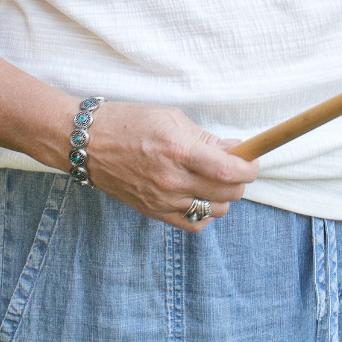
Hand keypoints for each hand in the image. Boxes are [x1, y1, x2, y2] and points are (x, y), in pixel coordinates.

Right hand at [78, 102, 258, 230]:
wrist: (87, 144)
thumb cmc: (129, 122)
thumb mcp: (171, 118)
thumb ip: (205, 138)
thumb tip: (235, 150)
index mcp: (179, 151)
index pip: (230, 170)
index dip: (250, 167)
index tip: (253, 160)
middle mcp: (173, 180)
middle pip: (228, 193)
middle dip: (241, 180)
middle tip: (237, 166)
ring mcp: (162, 200)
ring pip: (215, 210)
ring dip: (224, 196)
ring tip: (216, 179)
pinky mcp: (153, 212)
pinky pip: (193, 223)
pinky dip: (205, 213)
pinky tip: (201, 196)